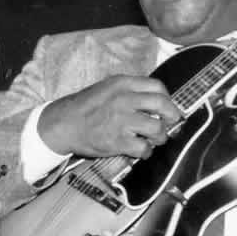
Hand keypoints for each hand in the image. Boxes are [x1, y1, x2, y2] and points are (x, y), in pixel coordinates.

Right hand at [38, 74, 180, 158]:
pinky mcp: (118, 141)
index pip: (157, 87)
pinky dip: (145, 152)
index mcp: (122, 84)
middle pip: (163, 105)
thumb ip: (129, 91)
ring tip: (153, 139)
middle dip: (172, 117)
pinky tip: (140, 150)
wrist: (64, 124)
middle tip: (170, 123)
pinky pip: (144, 148)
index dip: (167, 98)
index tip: (166, 107)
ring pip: (157, 129)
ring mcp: (122, 120)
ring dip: (160, 137)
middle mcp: (125, 99)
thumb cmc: (85, 107)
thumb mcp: (107, 88)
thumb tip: (155, 101)